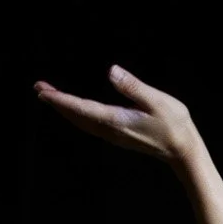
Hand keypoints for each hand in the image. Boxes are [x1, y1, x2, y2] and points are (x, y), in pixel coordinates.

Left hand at [34, 65, 197, 164]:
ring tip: (51, 98)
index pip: (81, 108)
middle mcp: (110, 130)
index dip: (61, 100)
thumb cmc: (174, 125)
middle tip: (39, 89)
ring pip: (82, 122)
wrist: (183, 152)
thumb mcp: (156, 101)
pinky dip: (78, 115)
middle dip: (57, 103)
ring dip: (66, 110)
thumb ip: (133, 87)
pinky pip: (91, 125)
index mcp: (116, 120)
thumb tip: (112, 71)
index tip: (43, 92)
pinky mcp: (119, 135)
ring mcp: (114, 135)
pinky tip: (75, 111)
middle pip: (77, 116)